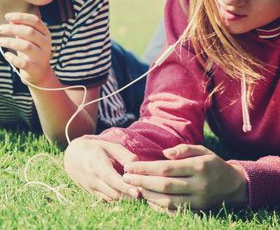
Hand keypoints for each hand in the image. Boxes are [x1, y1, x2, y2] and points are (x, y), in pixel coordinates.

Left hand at [0, 13, 51, 84]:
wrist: (39, 73)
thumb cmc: (31, 52)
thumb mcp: (28, 39)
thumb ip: (21, 29)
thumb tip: (10, 20)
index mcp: (46, 34)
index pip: (35, 21)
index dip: (21, 17)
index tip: (7, 16)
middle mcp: (46, 44)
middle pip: (30, 32)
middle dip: (13, 29)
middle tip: (0, 29)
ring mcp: (42, 57)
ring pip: (26, 46)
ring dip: (10, 42)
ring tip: (0, 41)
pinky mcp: (36, 69)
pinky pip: (23, 63)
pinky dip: (13, 58)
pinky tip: (6, 55)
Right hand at [64, 137, 139, 201]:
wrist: (73, 156)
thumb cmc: (95, 148)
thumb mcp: (109, 146)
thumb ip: (125, 155)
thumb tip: (137, 167)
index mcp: (97, 164)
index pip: (112, 179)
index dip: (125, 187)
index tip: (138, 192)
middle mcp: (93, 178)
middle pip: (114, 193)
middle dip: (130, 195)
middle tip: (144, 193)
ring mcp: (91, 187)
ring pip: (112, 198)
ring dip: (125, 198)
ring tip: (138, 193)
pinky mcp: (92, 193)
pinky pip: (107, 199)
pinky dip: (118, 198)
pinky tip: (127, 194)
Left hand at [123, 144, 247, 210]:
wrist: (234, 185)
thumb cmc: (212, 164)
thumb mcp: (202, 150)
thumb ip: (184, 149)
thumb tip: (164, 153)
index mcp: (199, 166)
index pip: (166, 168)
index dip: (145, 168)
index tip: (129, 166)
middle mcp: (198, 185)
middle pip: (164, 185)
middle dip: (141, 182)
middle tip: (125, 178)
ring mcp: (198, 200)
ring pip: (167, 200)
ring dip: (147, 195)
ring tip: (133, 187)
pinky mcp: (197, 210)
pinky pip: (174, 210)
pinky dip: (158, 206)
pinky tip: (147, 198)